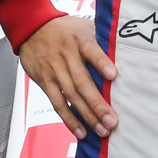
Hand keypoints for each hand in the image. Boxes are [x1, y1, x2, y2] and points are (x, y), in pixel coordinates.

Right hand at [17, 15, 117, 139]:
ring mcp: (54, 69)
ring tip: (101, 130)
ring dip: (87, 115)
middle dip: (98, 103)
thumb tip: (126, 53)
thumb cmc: (64, 29)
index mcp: (79, 39)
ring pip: (71, 95)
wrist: (31, 26)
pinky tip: (81, 131)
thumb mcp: (83, 26)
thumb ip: (101, 39)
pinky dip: (69, 118)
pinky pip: (57, 102)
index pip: (91, 50)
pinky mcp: (45, 80)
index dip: (102, 62)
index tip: (113, 76)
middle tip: (112, 121)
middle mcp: (66, 55)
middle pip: (82, 81)